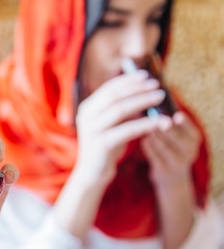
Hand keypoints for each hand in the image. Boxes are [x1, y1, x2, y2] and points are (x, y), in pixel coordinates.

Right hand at [73, 71, 168, 185]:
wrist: (93, 173)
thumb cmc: (106, 146)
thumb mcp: (112, 124)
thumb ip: (121, 108)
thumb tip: (145, 89)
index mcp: (87, 108)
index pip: (108, 89)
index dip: (127, 80)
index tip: (146, 75)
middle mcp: (86, 117)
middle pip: (114, 96)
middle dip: (136, 88)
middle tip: (157, 84)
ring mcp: (92, 130)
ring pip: (120, 110)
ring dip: (142, 101)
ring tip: (161, 97)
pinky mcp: (101, 144)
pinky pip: (127, 130)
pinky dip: (146, 124)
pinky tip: (161, 121)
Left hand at [141, 111, 200, 187]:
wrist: (173, 178)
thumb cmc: (172, 149)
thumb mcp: (176, 136)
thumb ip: (167, 121)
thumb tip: (151, 102)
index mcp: (194, 138)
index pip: (187, 125)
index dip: (178, 119)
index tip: (167, 110)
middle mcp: (190, 151)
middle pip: (174, 134)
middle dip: (158, 123)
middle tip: (145, 114)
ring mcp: (178, 162)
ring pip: (161, 144)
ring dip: (149, 134)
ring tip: (138, 124)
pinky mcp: (163, 170)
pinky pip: (152, 154)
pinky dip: (145, 145)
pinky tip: (139, 139)